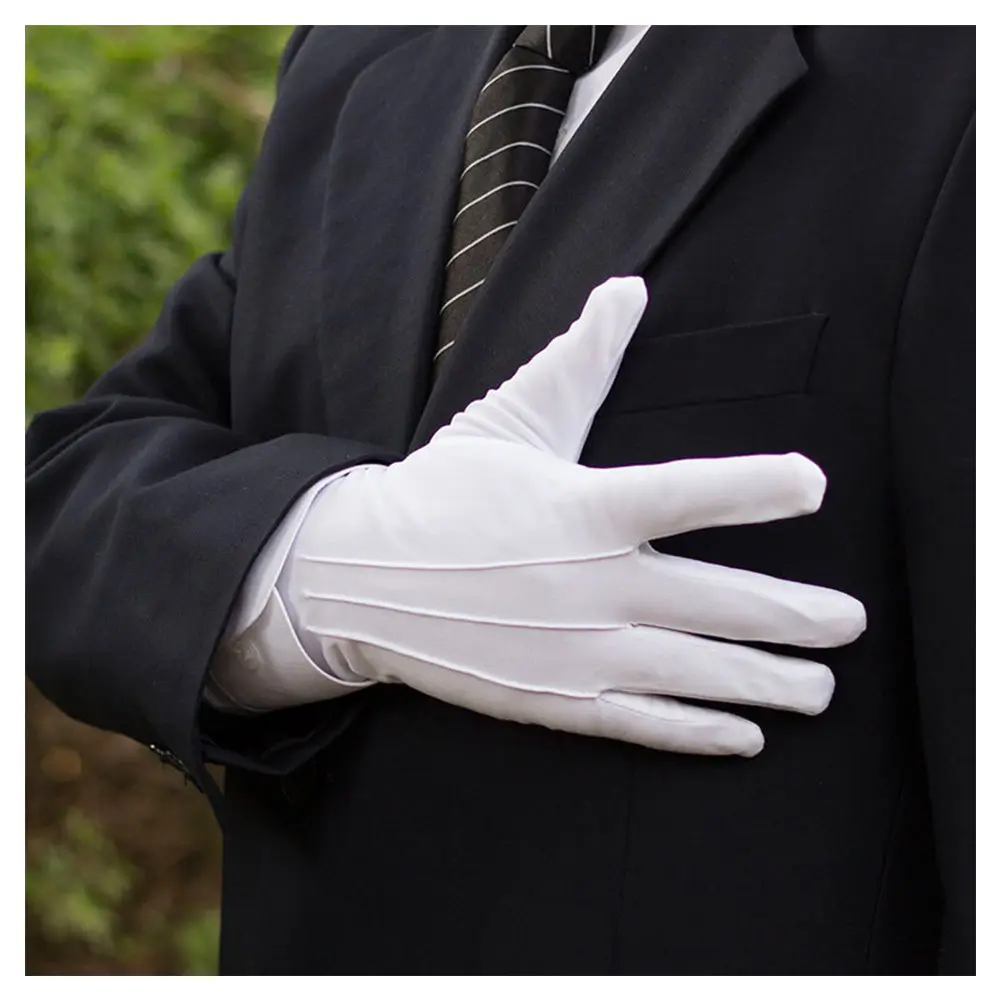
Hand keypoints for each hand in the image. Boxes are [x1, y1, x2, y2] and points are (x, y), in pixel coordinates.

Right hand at [285, 276, 865, 754]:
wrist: (358, 576)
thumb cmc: (441, 491)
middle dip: (792, 616)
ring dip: (764, 684)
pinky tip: (744, 739)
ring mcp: (571, 651)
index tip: (810, 483)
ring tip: (819, 689)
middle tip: (849, 621)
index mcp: (581, 507)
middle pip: (713, 603)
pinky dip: (696, 733)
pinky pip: (639, 722)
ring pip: (690, 673)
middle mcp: (587, 584)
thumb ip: (580, 359)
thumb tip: (627, 287)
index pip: (682, 492)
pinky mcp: (550, 698)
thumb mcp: (510, 417)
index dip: (752, 487)